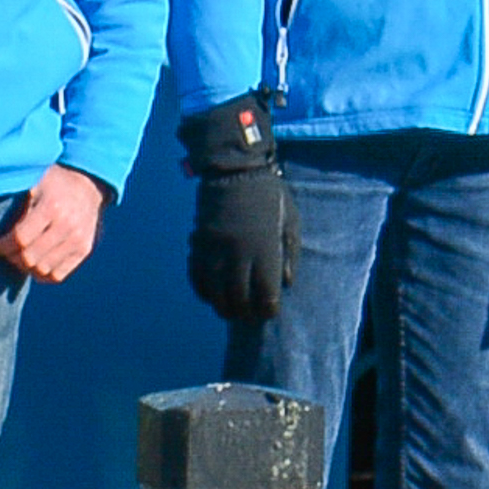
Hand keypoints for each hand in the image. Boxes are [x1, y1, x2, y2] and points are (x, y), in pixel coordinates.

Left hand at [0, 166, 108, 283]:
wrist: (88, 184)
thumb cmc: (52, 182)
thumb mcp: (33, 180)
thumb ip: (14, 195)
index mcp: (52, 206)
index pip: (20, 238)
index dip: (3, 246)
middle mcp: (68, 225)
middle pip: (30, 257)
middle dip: (12, 258)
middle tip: (5, 253)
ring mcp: (78, 239)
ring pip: (43, 269)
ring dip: (25, 267)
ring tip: (18, 257)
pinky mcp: (84, 249)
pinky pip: (57, 275)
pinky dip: (41, 274)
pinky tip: (34, 263)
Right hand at [181, 103, 296, 327]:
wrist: (234, 169)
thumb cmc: (270, 195)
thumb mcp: (290, 219)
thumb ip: (290, 252)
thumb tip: (287, 283)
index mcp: (265, 247)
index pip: (265, 292)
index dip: (267, 309)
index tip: (269, 314)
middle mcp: (239, 253)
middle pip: (238, 297)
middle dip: (245, 313)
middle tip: (249, 318)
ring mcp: (215, 249)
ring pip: (215, 292)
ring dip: (223, 307)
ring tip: (230, 312)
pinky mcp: (199, 243)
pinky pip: (197, 276)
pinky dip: (203, 291)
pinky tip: (210, 296)